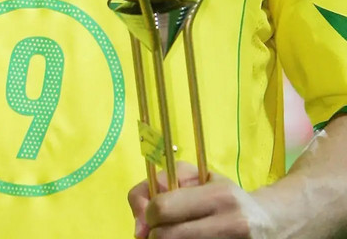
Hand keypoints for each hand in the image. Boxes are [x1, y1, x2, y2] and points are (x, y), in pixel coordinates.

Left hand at [128, 162, 273, 238]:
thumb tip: (138, 217)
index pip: (162, 208)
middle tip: (156, 230)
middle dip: (153, 234)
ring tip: (170, 236)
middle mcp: (230, 225)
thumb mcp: (201, 176)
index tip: (150, 213)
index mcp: (219, 196)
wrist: (271, 224)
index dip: (147, 212)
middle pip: (165, 237)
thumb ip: (165, 181)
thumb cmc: (227, 196)